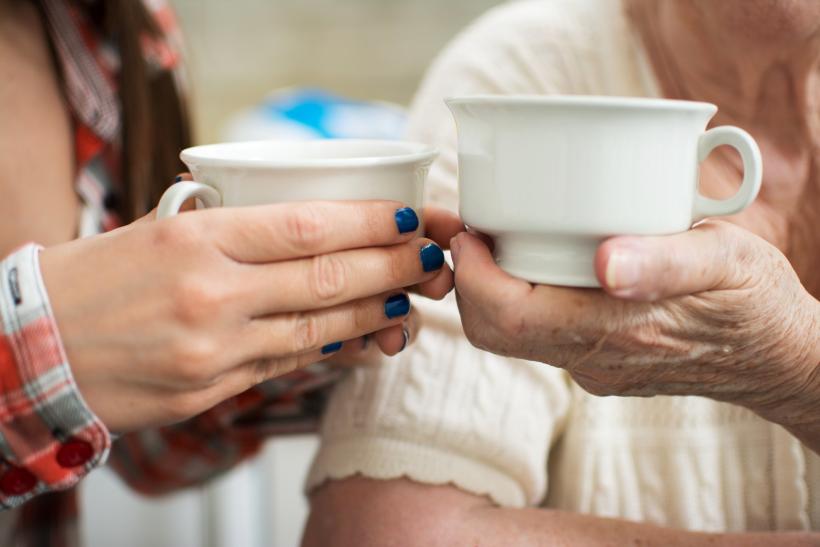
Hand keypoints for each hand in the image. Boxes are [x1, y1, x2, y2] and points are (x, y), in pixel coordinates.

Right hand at [40, 200, 452, 431]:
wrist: (35, 349)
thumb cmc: (97, 279)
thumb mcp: (160, 230)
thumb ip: (232, 229)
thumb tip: (309, 227)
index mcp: (197, 238)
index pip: (307, 225)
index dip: (369, 222)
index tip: (406, 216)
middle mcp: (211, 292)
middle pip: (328, 277)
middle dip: (394, 267)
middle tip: (431, 259)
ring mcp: (214, 348)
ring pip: (319, 328)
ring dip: (377, 314)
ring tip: (413, 302)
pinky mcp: (211, 389)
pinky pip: (290, 365)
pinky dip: (335, 350)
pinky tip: (366, 340)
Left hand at [451, 221, 819, 445]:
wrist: (779, 359)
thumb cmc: (756, 300)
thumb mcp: (726, 260)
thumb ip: (665, 262)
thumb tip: (605, 262)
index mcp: (618, 330)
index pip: (509, 319)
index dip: (474, 277)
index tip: (470, 233)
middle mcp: (595, 359)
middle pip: (496, 333)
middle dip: (470, 284)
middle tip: (475, 233)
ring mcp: (594, 368)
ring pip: (514, 337)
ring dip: (491, 291)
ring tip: (498, 240)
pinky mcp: (599, 365)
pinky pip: (541, 337)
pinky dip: (522, 301)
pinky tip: (540, 263)